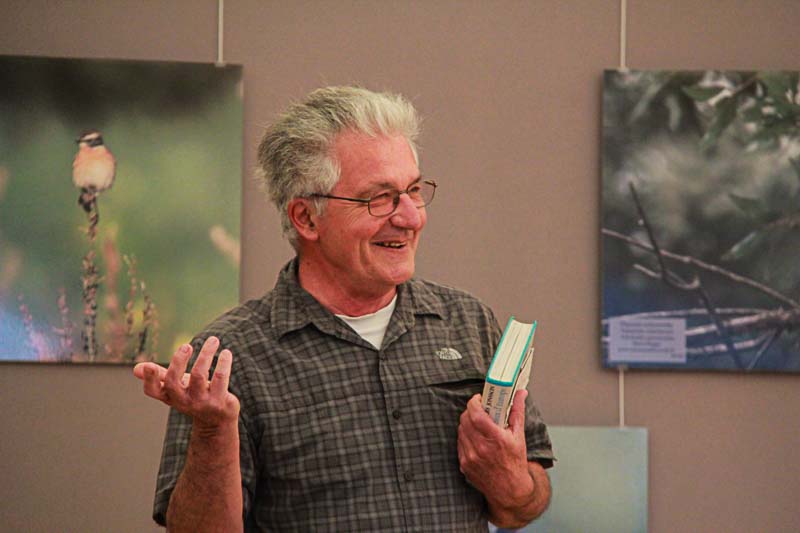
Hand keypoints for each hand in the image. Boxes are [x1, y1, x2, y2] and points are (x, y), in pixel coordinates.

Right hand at [133, 336, 239, 428]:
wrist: (217, 420)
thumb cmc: (193, 397)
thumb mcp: (177, 388)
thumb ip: (159, 376)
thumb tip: (136, 368)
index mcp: (170, 396)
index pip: (153, 391)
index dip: (149, 379)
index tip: (149, 365)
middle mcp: (183, 401)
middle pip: (174, 381)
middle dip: (178, 362)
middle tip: (186, 346)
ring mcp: (201, 402)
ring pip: (199, 375)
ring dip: (206, 355)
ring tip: (213, 340)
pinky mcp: (219, 402)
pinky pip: (220, 379)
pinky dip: (223, 363)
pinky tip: (226, 353)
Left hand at [457, 390, 533, 504]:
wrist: (510, 491)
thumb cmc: (515, 462)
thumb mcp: (519, 436)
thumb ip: (517, 411)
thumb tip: (521, 393)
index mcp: (495, 439)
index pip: (475, 413)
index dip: (474, 402)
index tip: (479, 399)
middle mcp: (481, 448)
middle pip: (465, 419)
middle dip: (471, 410)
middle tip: (480, 409)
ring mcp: (470, 457)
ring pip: (461, 430)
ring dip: (467, 423)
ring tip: (478, 424)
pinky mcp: (464, 464)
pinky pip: (459, 442)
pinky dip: (465, 437)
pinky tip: (475, 438)